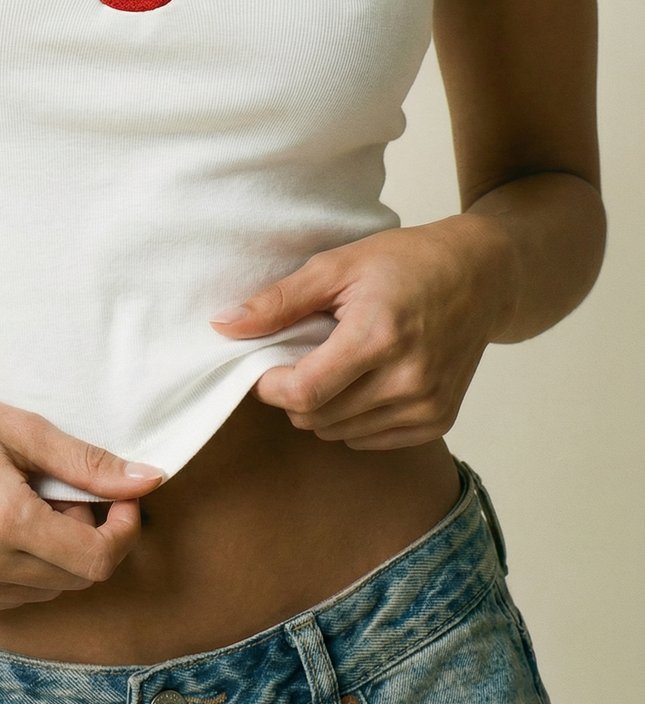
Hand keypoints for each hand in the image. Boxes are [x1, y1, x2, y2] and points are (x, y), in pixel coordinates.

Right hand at [0, 362, 163, 612]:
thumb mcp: (22, 429)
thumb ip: (89, 464)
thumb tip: (150, 480)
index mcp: (3, 523)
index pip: (96, 560)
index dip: (123, 532)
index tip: (123, 500)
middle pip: (73, 580)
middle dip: (90, 538)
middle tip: (67, 490)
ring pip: (43, 592)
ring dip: (55, 555)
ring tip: (28, 500)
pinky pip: (6, 597)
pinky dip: (21, 568)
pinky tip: (1, 523)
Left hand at [211, 215, 512, 449]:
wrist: (481, 275)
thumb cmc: (406, 262)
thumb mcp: (336, 266)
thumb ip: (278, 301)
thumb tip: (222, 326)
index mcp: (379, 336)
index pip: (304, 392)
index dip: (270, 385)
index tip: (263, 365)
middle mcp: (408, 379)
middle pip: (318, 417)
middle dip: (293, 393)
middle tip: (299, 356)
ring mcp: (427, 405)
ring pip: (340, 433)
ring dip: (322, 408)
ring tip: (334, 364)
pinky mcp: (439, 420)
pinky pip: (371, 440)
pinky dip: (352, 419)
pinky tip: (360, 382)